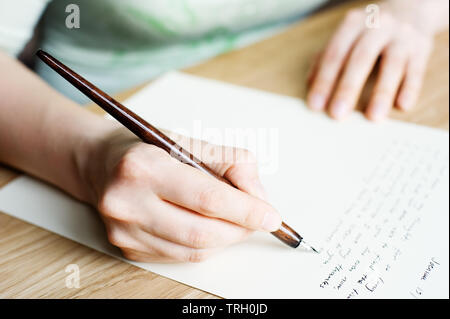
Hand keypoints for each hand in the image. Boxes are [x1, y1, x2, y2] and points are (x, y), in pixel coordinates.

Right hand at [84, 127, 280, 262]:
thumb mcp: (190, 140)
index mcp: (143, 167)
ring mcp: (124, 230)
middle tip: (257, 219)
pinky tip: (208, 228)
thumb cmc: (147, 148)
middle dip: (240, 229)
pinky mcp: (127, 247)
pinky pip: (180, 256)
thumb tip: (258, 197)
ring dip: (226, 239)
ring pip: (193, 251)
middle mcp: (127, 202)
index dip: (246, 211)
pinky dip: (205, 246)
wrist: (100, 163)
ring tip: (235, 222)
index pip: (207, 198)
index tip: (270, 216)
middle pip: (202, 232)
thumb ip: (231, 162)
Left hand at [307, 1, 441, 120]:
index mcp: (353, 24)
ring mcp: (402, 36)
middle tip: (337, 114)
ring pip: (392, 64)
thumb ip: (326, 58)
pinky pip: (416, 70)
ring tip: (373, 117)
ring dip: (382, 92)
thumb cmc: (368, 31)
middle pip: (361, 59)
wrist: (410, 8)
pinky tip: (402, 106)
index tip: (316, 105)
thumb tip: (310, 85)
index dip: (324, 81)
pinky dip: (410, 88)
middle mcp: (378, 26)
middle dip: (348, 88)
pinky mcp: (422, 48)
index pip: (335, 54)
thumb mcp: (346, 36)